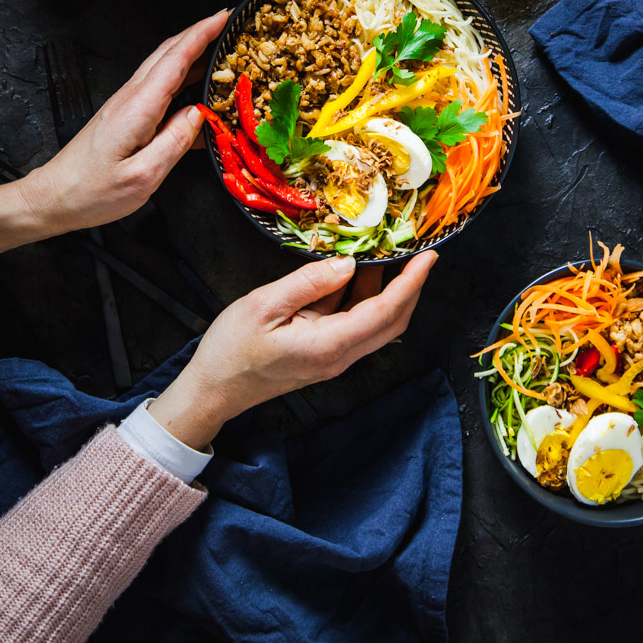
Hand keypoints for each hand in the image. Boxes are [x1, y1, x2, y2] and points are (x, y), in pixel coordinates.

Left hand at [0, 10, 228, 250]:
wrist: (54, 197)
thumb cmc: (91, 192)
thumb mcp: (143, 176)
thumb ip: (175, 143)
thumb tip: (199, 116)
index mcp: (137, 107)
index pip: (176, 59)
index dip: (203, 34)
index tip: (224, 16)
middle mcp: (131, 98)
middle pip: (169, 53)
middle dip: (200, 33)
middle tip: (228, 25)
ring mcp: (126, 104)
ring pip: (163, 67)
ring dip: (191, 53)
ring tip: (220, 53)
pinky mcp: (125, 115)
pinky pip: (159, 87)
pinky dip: (182, 77)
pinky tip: (197, 90)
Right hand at [148, 251, 437, 449]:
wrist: (214, 390)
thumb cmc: (231, 350)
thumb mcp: (264, 305)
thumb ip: (309, 282)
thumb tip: (347, 262)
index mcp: (330, 344)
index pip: (385, 311)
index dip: (411, 282)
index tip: (429, 256)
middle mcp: (341, 355)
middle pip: (393, 321)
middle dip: (411, 286)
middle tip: (418, 251)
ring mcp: (335, 357)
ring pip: (377, 323)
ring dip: (389, 290)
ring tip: (388, 253)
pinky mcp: (325, 353)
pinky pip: (357, 324)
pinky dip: (366, 298)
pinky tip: (355, 272)